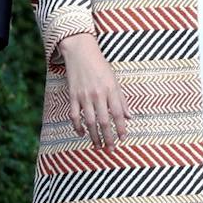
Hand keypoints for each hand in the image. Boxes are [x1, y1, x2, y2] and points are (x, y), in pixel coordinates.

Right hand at [59, 32, 128, 148]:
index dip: (121, 128)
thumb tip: (130, 117)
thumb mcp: (115, 80)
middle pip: (104, 121)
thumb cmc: (100, 67)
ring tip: (98, 147)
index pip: (118, 113)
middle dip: (108, 137)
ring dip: (94, 136)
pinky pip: (74, 116)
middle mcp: (98, 94)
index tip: (123, 139)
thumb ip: (121, 100)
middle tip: (111, 150)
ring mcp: (84, 96)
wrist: (81, 52)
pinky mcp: (73, 96)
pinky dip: (77, 127)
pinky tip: (82, 134)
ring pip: (89, 122)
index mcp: (111, 89)